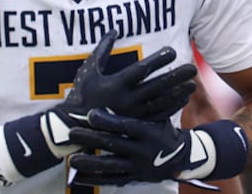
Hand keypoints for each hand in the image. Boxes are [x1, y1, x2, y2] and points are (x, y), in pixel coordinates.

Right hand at [56, 30, 196, 123]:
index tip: (171, 51)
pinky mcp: (136, 123)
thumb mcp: (89, 69)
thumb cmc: (82, 93)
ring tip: (192, 84)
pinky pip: (158, 115)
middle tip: (191, 68)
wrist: (77, 123)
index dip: (158, 60)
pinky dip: (171, 107)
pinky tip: (182, 99)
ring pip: (161, 102)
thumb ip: (102, 49)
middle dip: (175, 76)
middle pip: (157, 86)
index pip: (142, 70)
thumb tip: (115, 30)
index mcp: (116, 84)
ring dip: (178, 93)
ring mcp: (133, 113)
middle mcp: (127, 100)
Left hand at [67, 109, 213, 187]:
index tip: (90, 114)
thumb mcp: (159, 116)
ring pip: (110, 165)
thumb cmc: (162, 130)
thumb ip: (144, 103)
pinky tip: (78, 177)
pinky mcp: (133, 178)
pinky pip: (111, 179)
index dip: (108, 121)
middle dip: (92, 139)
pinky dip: (94, 178)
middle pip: (113, 144)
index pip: (126, 125)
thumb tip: (138, 71)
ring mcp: (138, 166)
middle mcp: (143, 150)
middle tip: (72, 133)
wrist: (180, 158)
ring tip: (72, 160)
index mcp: (148, 132)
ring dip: (90, 162)